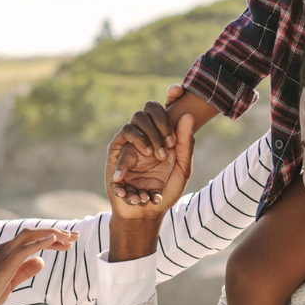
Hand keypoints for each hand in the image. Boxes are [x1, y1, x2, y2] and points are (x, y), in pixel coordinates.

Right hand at [0, 227, 77, 304]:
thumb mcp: (12, 282)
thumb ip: (25, 270)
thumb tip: (41, 261)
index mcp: (4, 251)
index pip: (30, 239)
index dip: (50, 238)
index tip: (67, 242)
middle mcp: (3, 248)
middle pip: (32, 233)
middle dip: (55, 232)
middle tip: (75, 235)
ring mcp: (3, 254)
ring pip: (30, 236)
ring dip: (52, 235)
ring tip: (70, 238)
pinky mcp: (5, 263)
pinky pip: (25, 248)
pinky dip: (40, 242)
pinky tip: (54, 240)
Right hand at [112, 85, 216, 202]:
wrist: (144, 214)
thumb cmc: (164, 192)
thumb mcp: (182, 169)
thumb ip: (185, 144)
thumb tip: (188, 115)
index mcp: (164, 135)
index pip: (166, 107)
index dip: (172, 93)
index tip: (177, 90)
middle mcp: (147, 134)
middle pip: (149, 108)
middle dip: (162, 124)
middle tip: (170, 147)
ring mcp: (131, 141)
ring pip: (135, 119)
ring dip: (149, 137)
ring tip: (156, 157)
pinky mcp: (116, 152)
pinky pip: (122, 139)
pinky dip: (132, 151)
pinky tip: (140, 167)